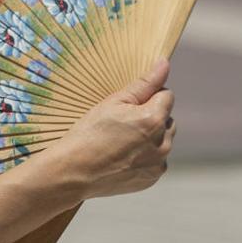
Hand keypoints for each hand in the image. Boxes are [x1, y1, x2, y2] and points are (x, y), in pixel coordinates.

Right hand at [49, 59, 175, 201]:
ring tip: (122, 141)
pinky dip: (146, 156)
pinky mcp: (151, 179)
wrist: (74, 171)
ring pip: (163, 140)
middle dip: (152, 116)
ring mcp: (158, 164)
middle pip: (167, 118)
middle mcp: (162, 143)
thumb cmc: (90, 133)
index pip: (166, 96)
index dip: (149, 96)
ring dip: (151, 137)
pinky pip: (156, 160)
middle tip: (123, 123)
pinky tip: (123, 156)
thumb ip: (144, 83)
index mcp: (154, 119)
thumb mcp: (114, 101)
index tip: (130, 105)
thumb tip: (164, 63)